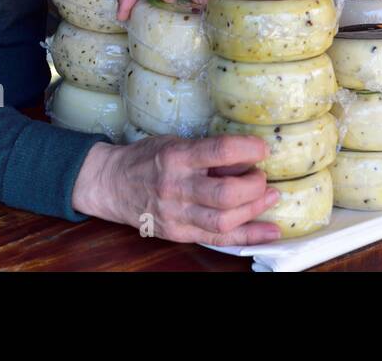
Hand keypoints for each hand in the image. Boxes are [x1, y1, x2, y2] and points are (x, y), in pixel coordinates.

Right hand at [73, 136, 282, 245]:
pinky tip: (270, 231)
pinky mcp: (179, 234)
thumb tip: (247, 158)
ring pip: (224, 220)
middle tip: (262, 176)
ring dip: (255, 209)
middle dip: (254, 185)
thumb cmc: (147, 158)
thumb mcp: (175, 143)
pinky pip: (218, 239)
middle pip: (226, 194)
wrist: (112, 184)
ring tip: (270, 196)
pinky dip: (248, 237)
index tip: (262, 149)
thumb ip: (208, 152)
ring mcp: (177, 215)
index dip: (248, 149)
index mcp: (176, 157)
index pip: (219, 152)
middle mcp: (176, 187)